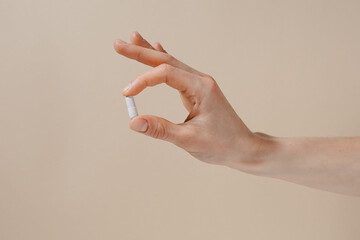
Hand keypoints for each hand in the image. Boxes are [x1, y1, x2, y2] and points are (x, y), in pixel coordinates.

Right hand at [114, 32, 269, 171]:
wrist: (244, 148)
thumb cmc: (221, 145)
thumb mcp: (189, 140)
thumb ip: (161, 130)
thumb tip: (134, 122)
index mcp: (201, 88)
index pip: (165, 74)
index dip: (143, 81)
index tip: (127, 95)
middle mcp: (201, 80)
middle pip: (166, 60)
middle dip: (141, 52)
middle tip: (118, 43)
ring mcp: (200, 83)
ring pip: (171, 63)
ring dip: (151, 53)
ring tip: (133, 39)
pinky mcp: (198, 90)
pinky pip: (178, 71)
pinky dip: (164, 61)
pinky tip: (158, 49)